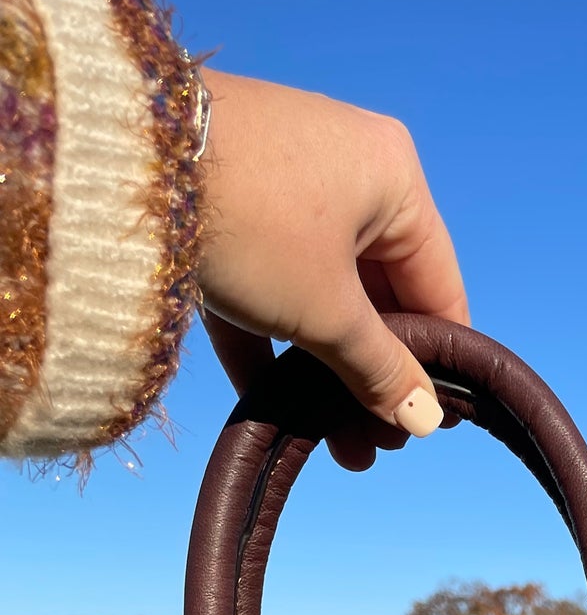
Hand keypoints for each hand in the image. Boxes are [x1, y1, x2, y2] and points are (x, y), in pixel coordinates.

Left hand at [196, 69, 468, 470]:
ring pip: (322, 294)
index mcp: (395, 180)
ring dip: (328, 372)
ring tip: (331, 444)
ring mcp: (285, 182)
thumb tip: (425, 421)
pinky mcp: (229, 203)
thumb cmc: (252, 227)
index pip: (439, 288)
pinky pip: (269, 282)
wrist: (119, 167)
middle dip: (374, 378)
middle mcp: (348, 168)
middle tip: (374, 447)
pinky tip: (276, 409)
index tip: (430, 427)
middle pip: (380, 296)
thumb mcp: (328, 313)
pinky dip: (275, 340)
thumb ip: (382, 369)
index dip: (438, 365)